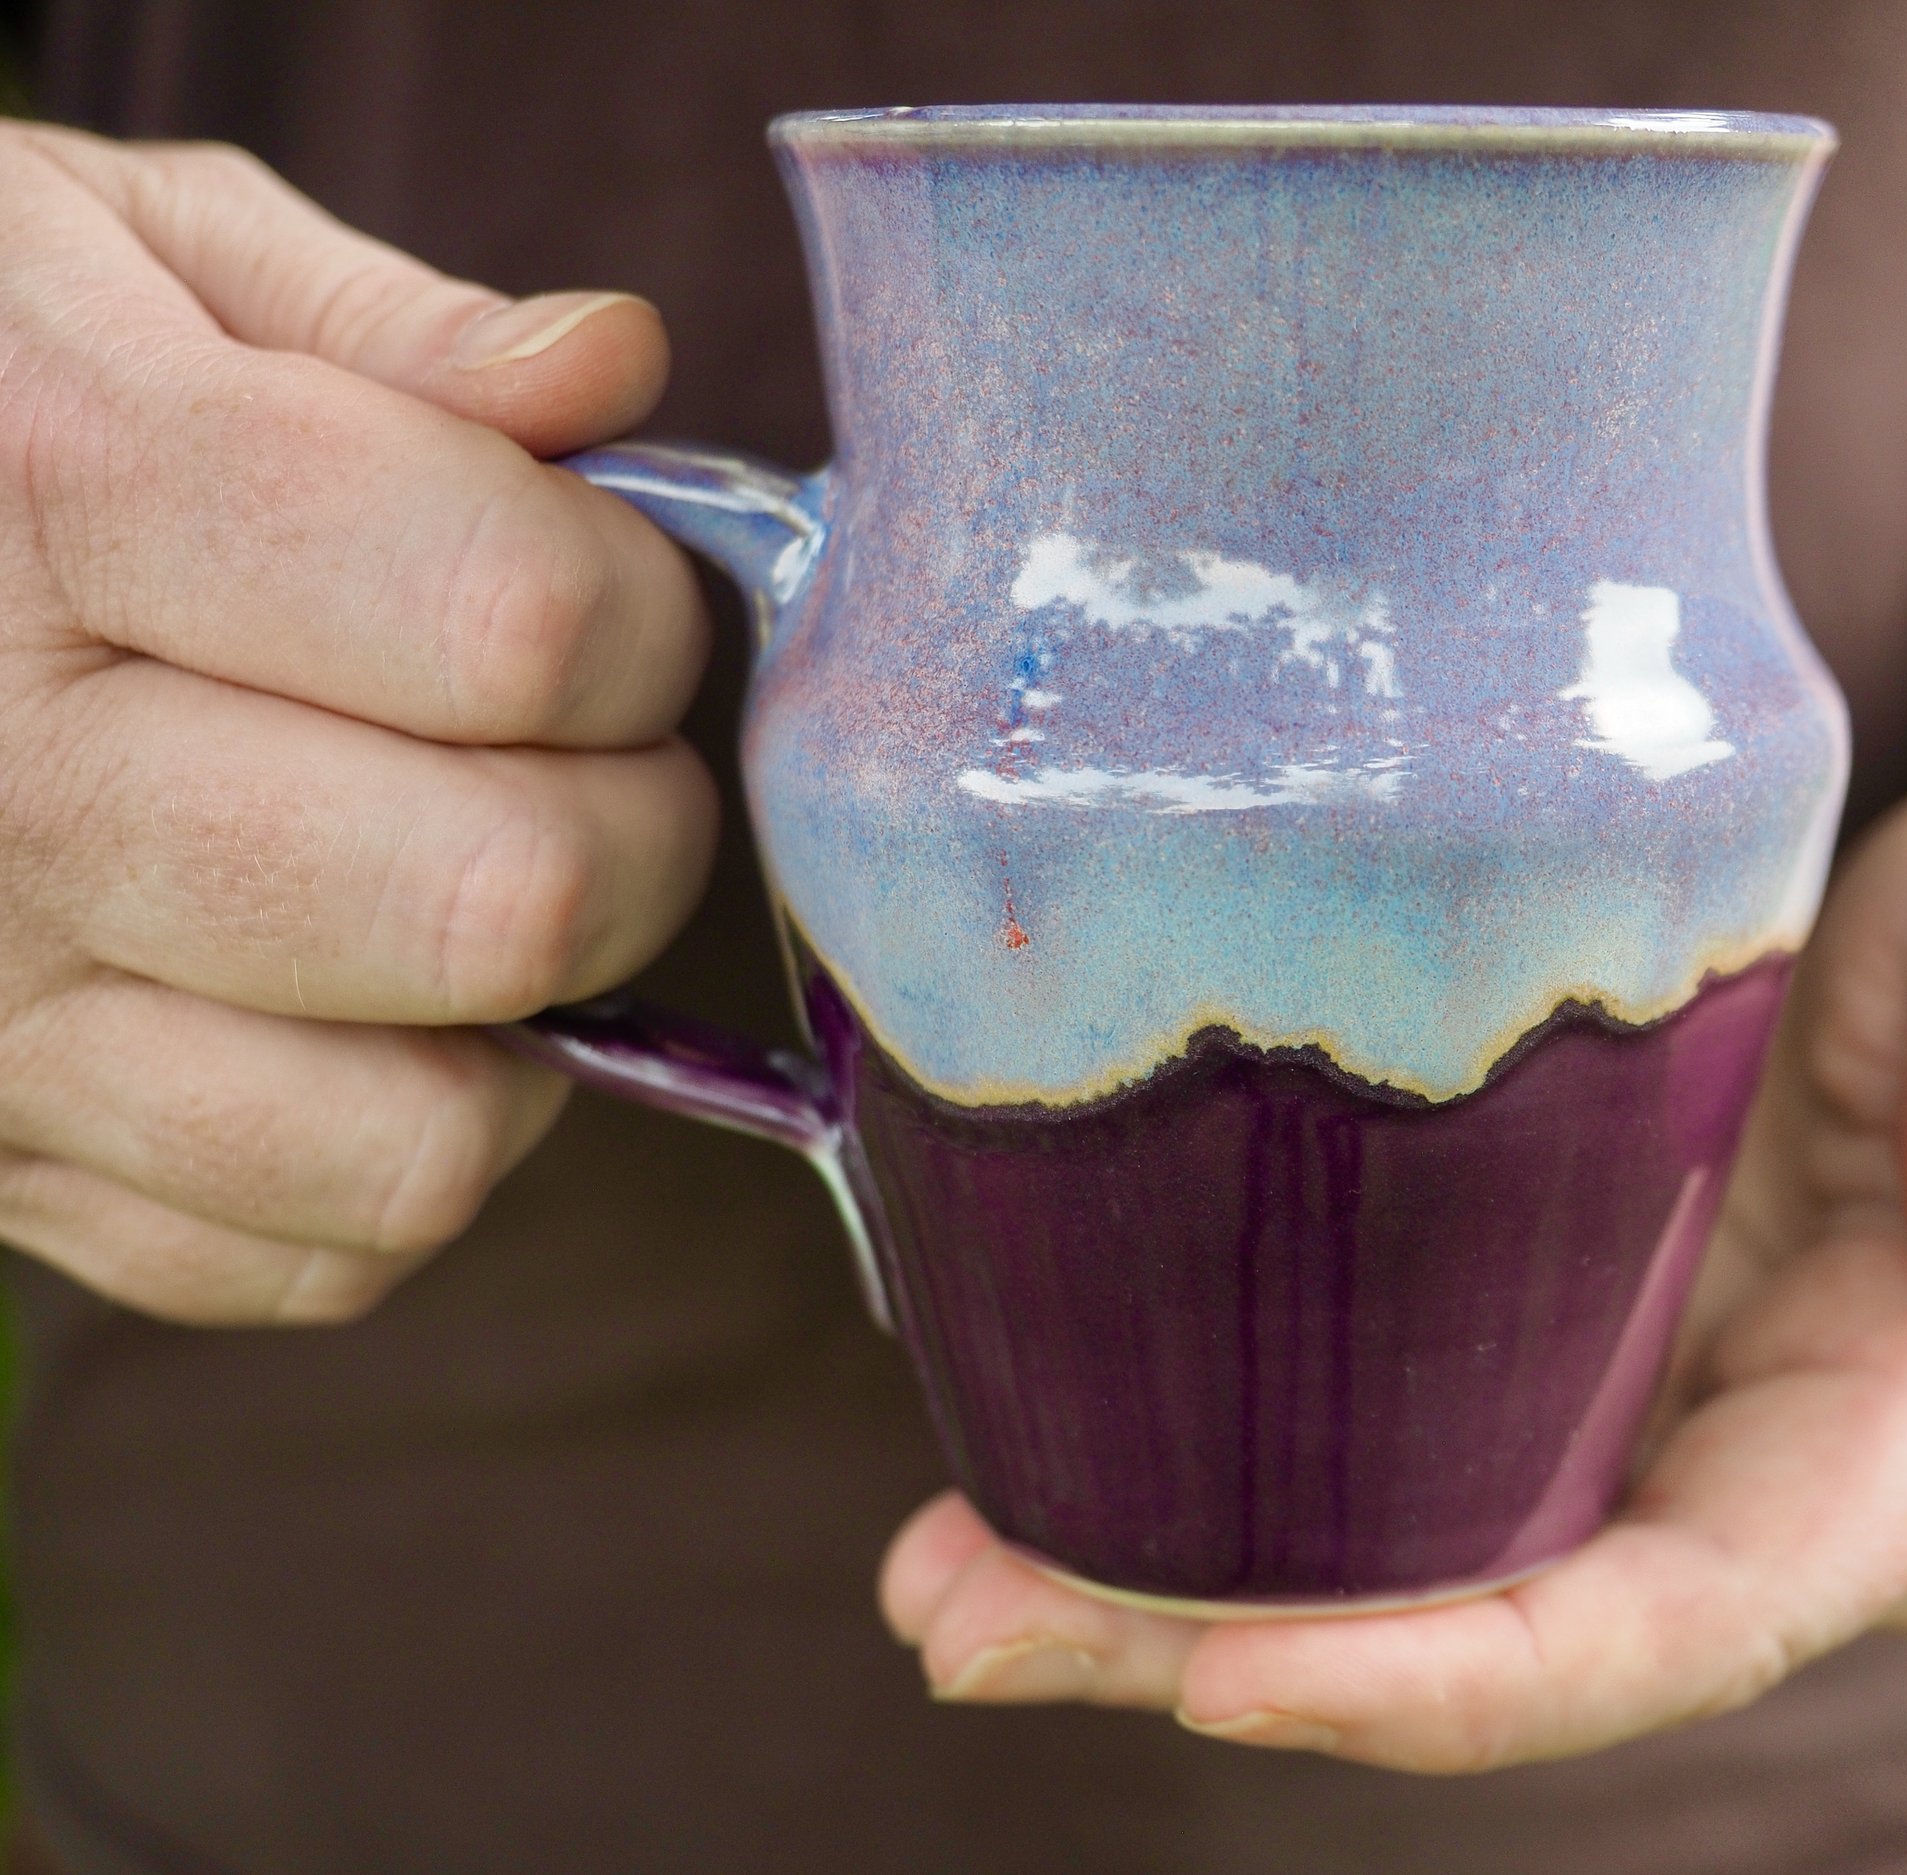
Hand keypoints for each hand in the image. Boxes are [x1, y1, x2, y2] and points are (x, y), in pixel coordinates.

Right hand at [0, 125, 714, 1322]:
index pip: (509, 621)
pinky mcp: (8, 1166)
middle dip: (631, 822)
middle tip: (578, 748)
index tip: (606, 583)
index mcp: (59, 489)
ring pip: (425, 1137)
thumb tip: (614, 370)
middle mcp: (5, 786)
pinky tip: (361, 1004)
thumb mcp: (127, 252)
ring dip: (528, 1018)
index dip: (637, 607)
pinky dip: (402, 1144)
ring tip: (475, 877)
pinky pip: (326, 1250)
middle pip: (504, 900)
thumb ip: (388, 326)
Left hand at [878, 743, 1906, 1771]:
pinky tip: (1045, 1444)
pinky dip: (1224, 1468)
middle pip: (1498, 1632)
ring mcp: (1668, 1424)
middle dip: (1231, 1658)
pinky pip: (1403, 1448)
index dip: (1466, 1677)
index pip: (1687, 1618)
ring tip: (942, 1574)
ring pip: (1417, 1565)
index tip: (1226, 1677)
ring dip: (1172, 1591)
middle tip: (967, 1625)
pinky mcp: (1590, 1339)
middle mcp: (1771, 1483)